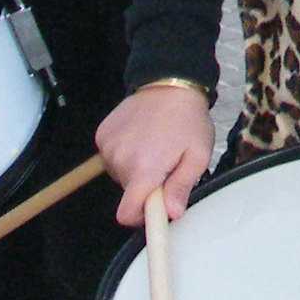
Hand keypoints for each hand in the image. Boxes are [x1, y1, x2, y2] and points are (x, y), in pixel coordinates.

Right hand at [97, 82, 211, 228]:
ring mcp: (108, 145)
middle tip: (165, 164)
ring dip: (135, 168)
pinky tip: (141, 137)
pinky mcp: (102, 134)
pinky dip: (124, 153)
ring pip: (119, 174)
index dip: (141, 216)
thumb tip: (171, 213)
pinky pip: (111, 157)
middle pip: (127, 193)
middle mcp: (120, 159)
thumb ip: (181, 187)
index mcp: (144, 168)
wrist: (169, 83)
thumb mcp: (197, 156)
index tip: (155, 206)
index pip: (126, 214)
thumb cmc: (188, 120)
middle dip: (146, 186)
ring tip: (155, 146)